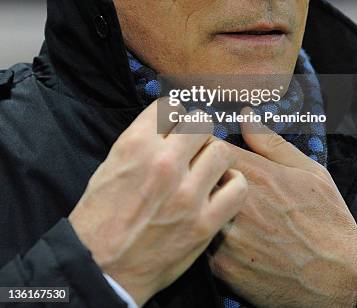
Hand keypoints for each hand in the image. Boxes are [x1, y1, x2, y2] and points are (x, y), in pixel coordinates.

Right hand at [69, 98, 247, 305]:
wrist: (100, 268)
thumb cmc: (100, 216)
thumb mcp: (111, 164)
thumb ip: (142, 141)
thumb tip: (168, 125)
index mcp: (136, 145)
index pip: (170, 106)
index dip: (173, 116)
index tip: (174, 128)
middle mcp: (164, 163)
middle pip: (200, 122)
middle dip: (196, 132)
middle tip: (193, 147)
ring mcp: (186, 194)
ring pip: (222, 150)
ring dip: (215, 156)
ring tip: (207, 167)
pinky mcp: (204, 223)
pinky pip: (237, 187)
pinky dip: (233, 184)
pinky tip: (221, 188)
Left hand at [208, 109, 356, 307]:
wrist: (338, 281)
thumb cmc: (326, 220)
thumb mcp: (308, 172)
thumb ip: (270, 142)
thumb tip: (245, 115)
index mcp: (256, 174)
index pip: (209, 147)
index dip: (206, 149)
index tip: (211, 153)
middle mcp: (237, 203)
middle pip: (197, 178)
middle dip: (202, 176)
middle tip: (215, 183)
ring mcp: (228, 237)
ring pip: (197, 210)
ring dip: (204, 207)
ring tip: (224, 212)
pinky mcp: (223, 267)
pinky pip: (202, 243)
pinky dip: (211, 239)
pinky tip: (233, 240)